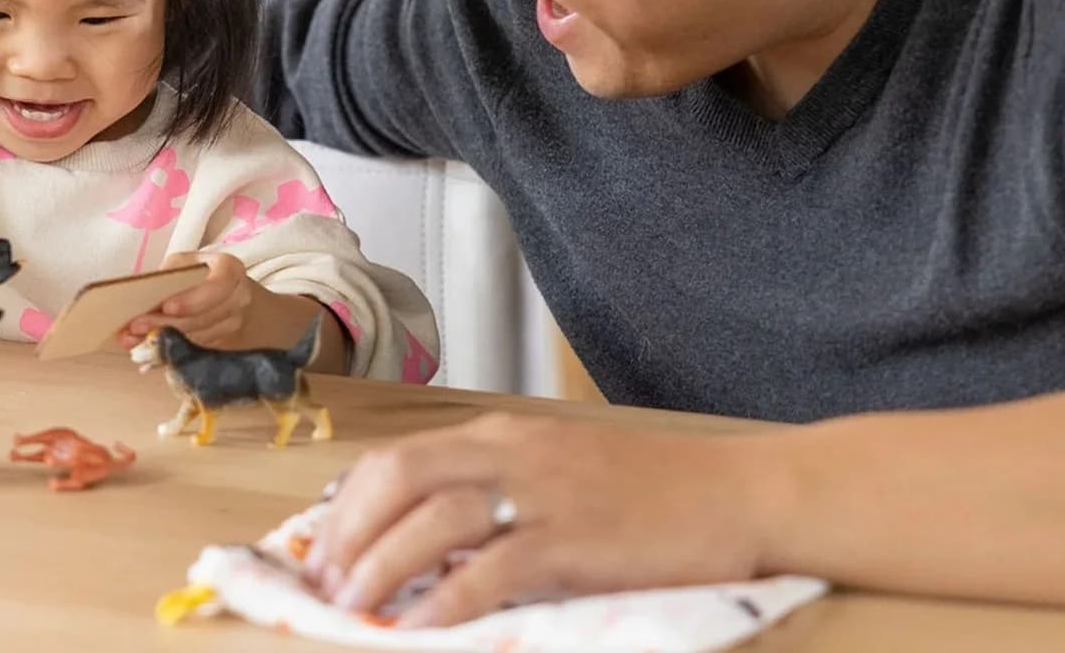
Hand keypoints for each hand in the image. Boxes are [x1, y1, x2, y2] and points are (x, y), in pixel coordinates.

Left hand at [118, 251, 251, 348]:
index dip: (193, 300)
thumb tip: (139, 297)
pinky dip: (168, 351)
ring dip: (164, 340)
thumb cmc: (197, 275)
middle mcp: (238, 299)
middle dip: (168, 324)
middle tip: (137, 326)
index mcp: (230, 270)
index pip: (218, 286)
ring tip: (133, 339)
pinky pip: (195, 351)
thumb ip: (168, 277)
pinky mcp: (223, 345)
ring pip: (198, 338)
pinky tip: (146, 352)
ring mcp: (233, 325)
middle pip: (204, 317)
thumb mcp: (183, 265)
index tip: (167, 307)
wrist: (223, 295)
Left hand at [303, 413, 782, 626]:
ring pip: (432, 519)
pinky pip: (491, 568)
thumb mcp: (560, 471)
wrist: (743, 493)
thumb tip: (425, 535)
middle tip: (325, 583)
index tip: (321, 548)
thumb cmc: (655, 493)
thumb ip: (495, 489)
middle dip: (348, 532)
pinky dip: (446, 599)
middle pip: (398, 477)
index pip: (397, 457)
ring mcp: (544, 494)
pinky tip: (418, 628)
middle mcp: (513, 453)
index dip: (347, 504)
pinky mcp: (574, 540)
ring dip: (381, 565)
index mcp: (503, 436)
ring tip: (355, 606)